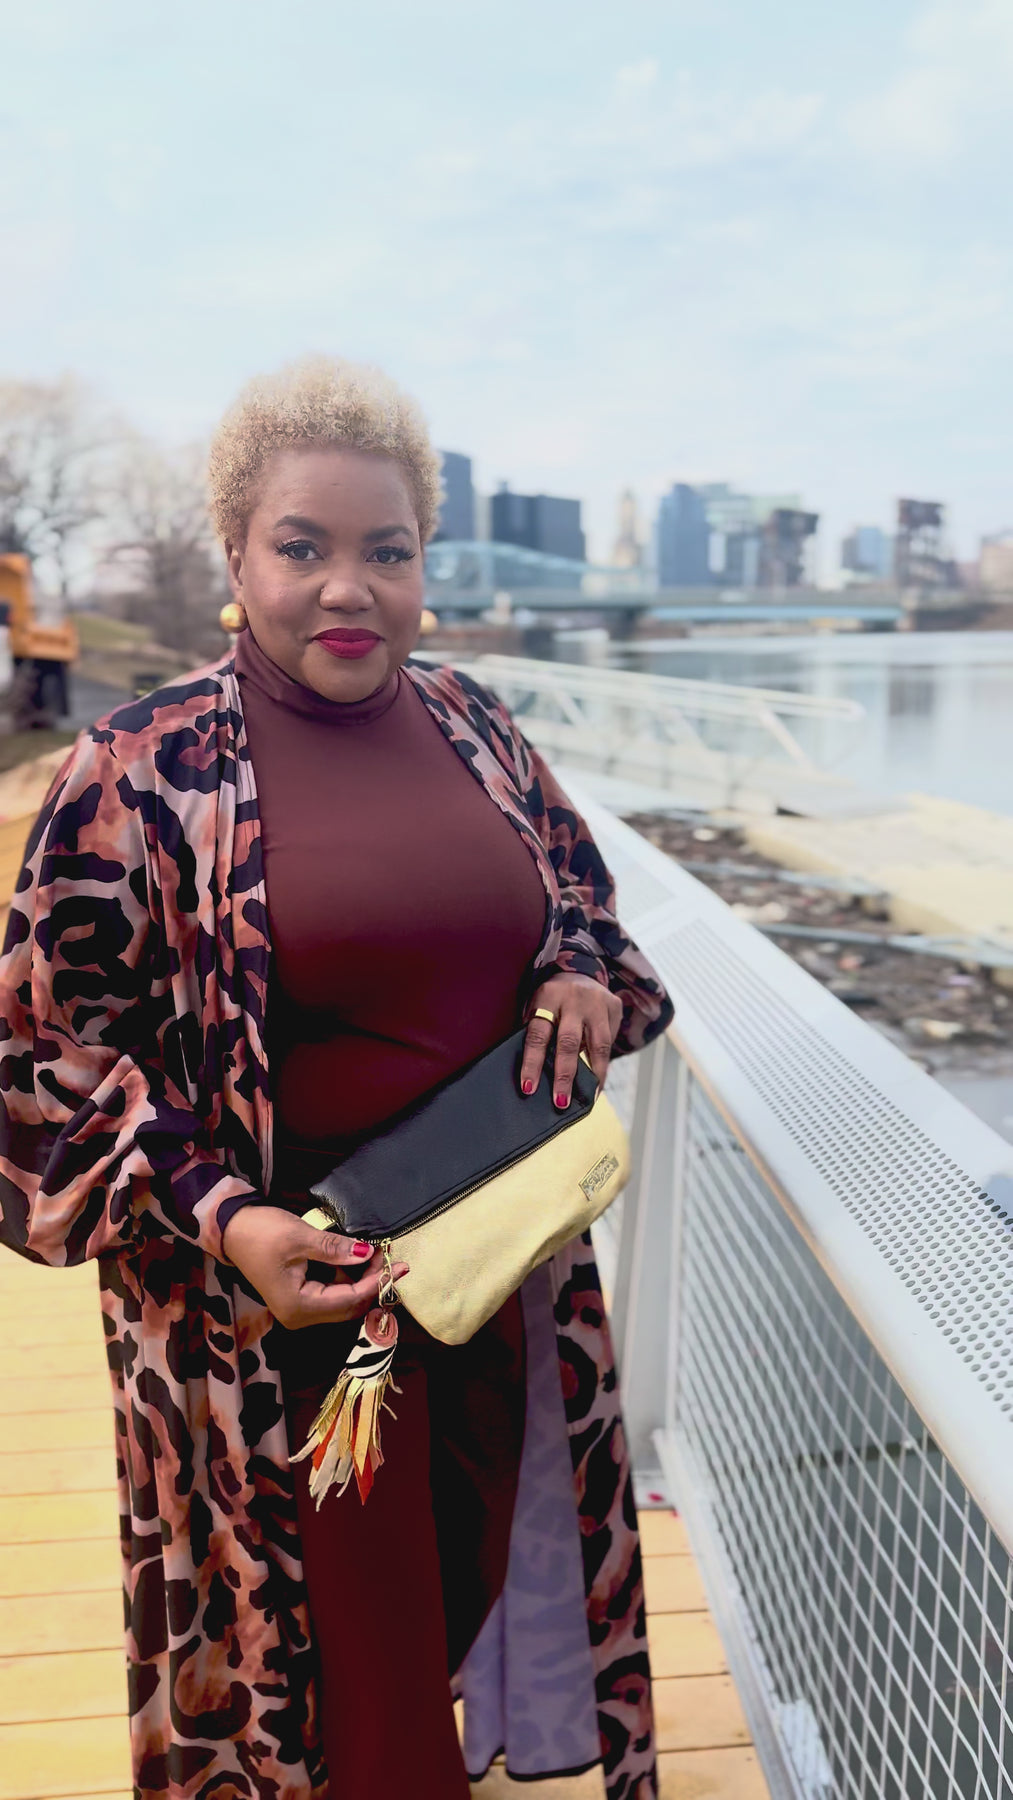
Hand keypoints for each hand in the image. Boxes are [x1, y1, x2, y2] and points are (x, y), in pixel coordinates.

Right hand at [221, 1206, 408, 1329]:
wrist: (232, 1228)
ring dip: (362, 1281)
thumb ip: (335, 1249)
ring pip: (343, 1301)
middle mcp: (299, 1316)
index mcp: (298, 1307)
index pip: (350, 1301)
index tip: (398, 1264)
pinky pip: (332, 1294)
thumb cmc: (261, 1232)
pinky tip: (359, 1260)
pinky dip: (349, 1279)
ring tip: (377, 1255)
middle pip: (349, 1307)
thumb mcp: (301, 1237)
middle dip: (373, 1284)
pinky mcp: (299, 1298)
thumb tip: (366, 1254)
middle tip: (392, 1259)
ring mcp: (299, 1309)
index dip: (376, 1283)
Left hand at [520, 973, 622, 1109]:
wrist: (580, 971)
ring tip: (589, 1097)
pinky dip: (603, 1063)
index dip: (533, 1062)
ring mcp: (598, 1002)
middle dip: (564, 1075)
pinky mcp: (614, 1007)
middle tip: (560, 1102)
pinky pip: (610, 1041)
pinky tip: (598, 1081)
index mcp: (548, 996)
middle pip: (569, 1042)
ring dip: (593, 1075)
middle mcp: (574, 998)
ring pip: (598, 1045)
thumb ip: (539, 1033)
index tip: (529, 1088)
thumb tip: (536, 1077)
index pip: (538, 1034)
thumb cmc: (552, 1000)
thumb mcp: (539, 1006)